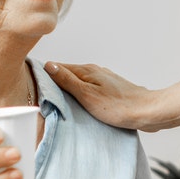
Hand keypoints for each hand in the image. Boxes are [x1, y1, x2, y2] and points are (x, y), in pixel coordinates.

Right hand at [46, 61, 168, 130]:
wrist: (148, 113)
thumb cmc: (119, 107)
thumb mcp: (87, 95)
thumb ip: (67, 80)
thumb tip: (49, 65)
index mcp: (87, 70)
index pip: (58, 67)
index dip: (44, 74)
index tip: (31, 82)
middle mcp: (95, 72)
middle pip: (67, 74)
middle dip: (54, 82)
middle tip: (40, 94)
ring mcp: (103, 80)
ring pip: (78, 82)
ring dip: (68, 90)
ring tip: (57, 101)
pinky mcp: (110, 91)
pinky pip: (89, 90)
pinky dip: (80, 96)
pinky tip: (79, 105)